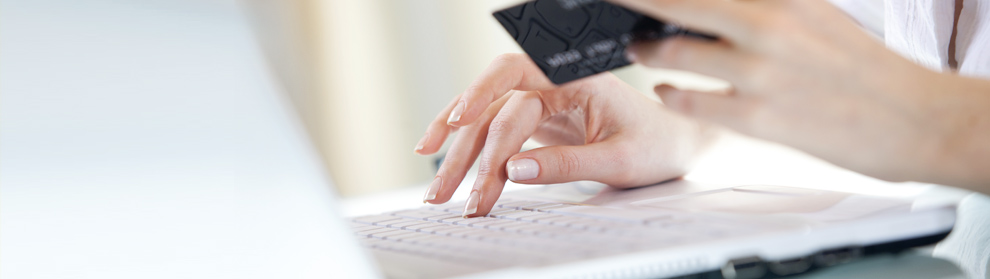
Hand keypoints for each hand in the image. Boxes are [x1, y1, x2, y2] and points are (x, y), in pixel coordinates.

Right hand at [414, 54, 711, 216]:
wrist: (674, 143)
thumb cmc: (655, 144)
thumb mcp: (618, 161)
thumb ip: (566, 165)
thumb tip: (512, 170)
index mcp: (576, 79)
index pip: (516, 87)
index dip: (483, 104)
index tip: (459, 128)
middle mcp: (551, 83)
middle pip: (491, 105)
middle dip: (463, 148)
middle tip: (446, 190)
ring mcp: (539, 101)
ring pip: (484, 119)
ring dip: (457, 152)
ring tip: (437, 190)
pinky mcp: (533, 120)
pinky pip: (492, 129)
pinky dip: (469, 147)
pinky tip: (444, 161)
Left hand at [614, 0, 989, 188]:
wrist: (912, 118)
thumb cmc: (861, 68)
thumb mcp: (814, 14)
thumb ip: (760, 6)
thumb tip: (704, 9)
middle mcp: (768, 24)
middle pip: (673, 3)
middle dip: (634, 2)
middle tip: (608, 0)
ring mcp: (759, 72)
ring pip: (672, 53)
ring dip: (646, 50)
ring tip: (639, 46)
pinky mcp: (756, 117)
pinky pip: (690, 101)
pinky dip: (670, 92)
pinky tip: (666, 88)